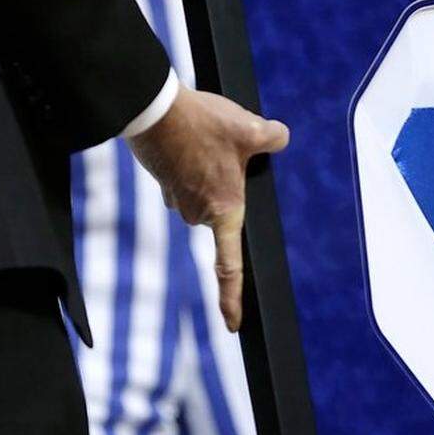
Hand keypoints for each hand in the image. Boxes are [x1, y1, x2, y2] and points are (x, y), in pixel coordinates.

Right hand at [129, 84, 288, 329]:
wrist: (152, 110)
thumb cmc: (201, 126)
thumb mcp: (248, 128)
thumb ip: (272, 137)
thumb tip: (280, 136)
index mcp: (224, 210)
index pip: (230, 265)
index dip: (232, 297)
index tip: (233, 324)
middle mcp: (199, 213)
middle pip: (223, 209)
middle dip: (229, 182)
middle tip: (229, 146)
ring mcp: (178, 200)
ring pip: (205, 191)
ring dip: (211, 169)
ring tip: (210, 138)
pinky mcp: (165, 183)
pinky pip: (188, 177)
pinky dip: (195, 160)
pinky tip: (195, 137)